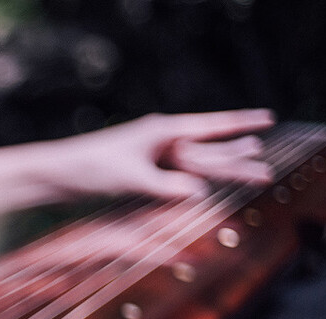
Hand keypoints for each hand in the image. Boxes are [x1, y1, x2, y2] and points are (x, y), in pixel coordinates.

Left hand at [60, 109, 275, 199]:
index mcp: (161, 130)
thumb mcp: (131, 178)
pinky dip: (195, 180)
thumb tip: (200, 193)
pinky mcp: (140, 170)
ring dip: (222, 167)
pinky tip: (206, 183)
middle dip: (238, 158)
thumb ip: (166, 186)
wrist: (57, 173)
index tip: (268, 118)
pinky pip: (177, 175)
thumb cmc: (90, 168)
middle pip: (208, 149)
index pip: (210, 126)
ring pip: (195, 162)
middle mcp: (159, 138)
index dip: (240, 125)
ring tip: (252, 164)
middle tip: (266, 169)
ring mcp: (151, 154)